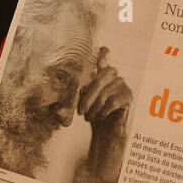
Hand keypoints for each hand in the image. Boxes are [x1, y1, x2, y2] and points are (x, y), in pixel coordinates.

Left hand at [78, 46, 131, 179]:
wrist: (105, 133)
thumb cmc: (91, 114)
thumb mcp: (77, 103)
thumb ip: (68, 99)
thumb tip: (54, 106)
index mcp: (100, 73)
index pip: (104, 56)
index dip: (102, 52)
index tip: (100, 49)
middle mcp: (113, 76)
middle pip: (100, 76)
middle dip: (87, 95)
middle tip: (81, 111)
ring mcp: (122, 85)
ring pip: (105, 91)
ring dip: (94, 106)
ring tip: (89, 117)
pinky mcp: (128, 97)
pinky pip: (113, 101)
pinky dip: (102, 111)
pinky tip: (99, 117)